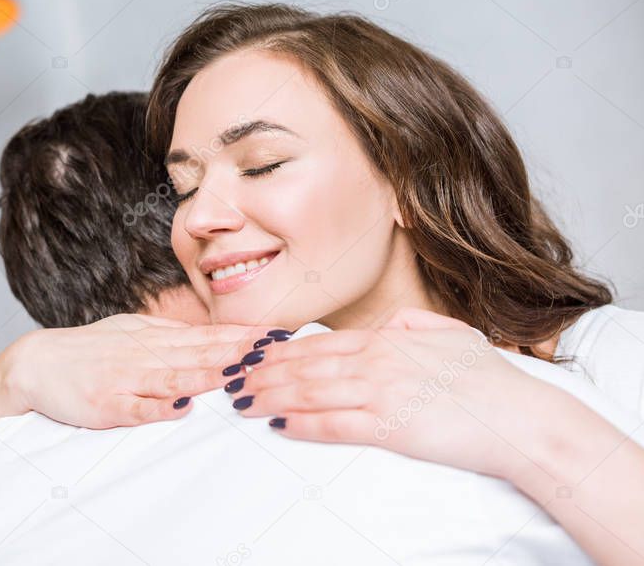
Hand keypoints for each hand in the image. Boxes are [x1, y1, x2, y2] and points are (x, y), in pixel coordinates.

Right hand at [1, 313, 278, 428]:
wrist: (35, 364)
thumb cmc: (89, 351)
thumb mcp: (131, 332)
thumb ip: (171, 337)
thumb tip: (214, 338)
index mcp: (153, 338)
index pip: (205, 337)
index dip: (241, 337)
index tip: (275, 338)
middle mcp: (143, 355)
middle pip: (198, 354)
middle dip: (237, 354)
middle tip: (273, 354)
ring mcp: (124, 379)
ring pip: (172, 377)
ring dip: (207, 377)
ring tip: (239, 376)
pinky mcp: (105, 405)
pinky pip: (135, 407)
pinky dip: (158, 408)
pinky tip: (181, 408)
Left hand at [221, 307, 555, 478]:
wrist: (521, 418)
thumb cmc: (488, 379)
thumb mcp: (450, 333)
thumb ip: (411, 325)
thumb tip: (386, 326)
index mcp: (389, 339)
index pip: (320, 343)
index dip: (281, 350)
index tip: (253, 354)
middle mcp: (378, 361)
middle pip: (305, 365)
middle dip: (262, 372)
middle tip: (231, 378)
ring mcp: (382, 393)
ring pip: (310, 391)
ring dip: (270, 396)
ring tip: (242, 402)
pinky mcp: (390, 428)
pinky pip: (335, 425)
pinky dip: (302, 424)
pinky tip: (279, 424)